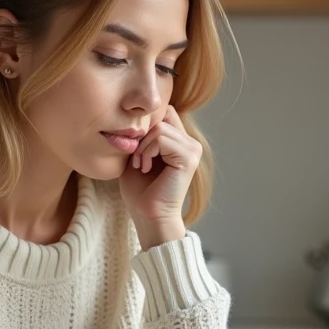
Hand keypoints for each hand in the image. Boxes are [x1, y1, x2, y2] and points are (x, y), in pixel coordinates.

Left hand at [118, 106, 199, 248]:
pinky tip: (146, 168)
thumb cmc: (140, 191)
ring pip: (160, 128)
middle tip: (137, 160)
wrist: (148, 215)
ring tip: (141, 165)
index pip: (164, 113)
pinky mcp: (189, 158)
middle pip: (161, 117)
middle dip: (142, 137)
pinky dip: (148, 151)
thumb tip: (138, 113)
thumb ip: (143, 135)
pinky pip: (162, 138)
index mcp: (180, 142)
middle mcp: (190, 143)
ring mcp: (192, 149)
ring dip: (143, 147)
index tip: (136, 150)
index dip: (146, 125)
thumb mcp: (138, 155)